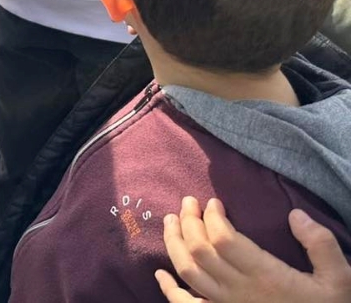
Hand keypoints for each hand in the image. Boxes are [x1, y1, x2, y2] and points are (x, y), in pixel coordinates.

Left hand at [155, 197, 350, 302]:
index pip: (224, 240)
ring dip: (174, 244)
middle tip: (186, 201)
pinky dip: (169, 290)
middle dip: (188, 222)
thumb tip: (295, 214)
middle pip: (199, 251)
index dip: (212, 218)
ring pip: (188, 272)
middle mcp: (240, 291)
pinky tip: (159, 275)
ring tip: (170, 221)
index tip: (212, 203)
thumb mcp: (339, 277)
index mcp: (266, 276)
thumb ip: (320, 244)